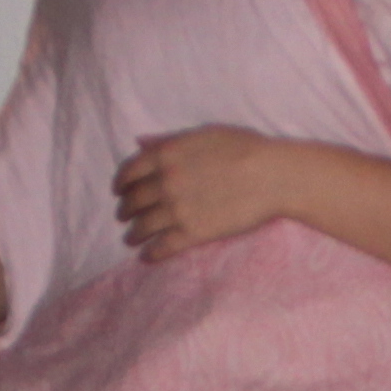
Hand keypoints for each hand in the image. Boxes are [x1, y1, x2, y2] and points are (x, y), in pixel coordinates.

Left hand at [115, 127, 302, 260]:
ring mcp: (177, 210)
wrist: (271, 176)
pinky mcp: (193, 233)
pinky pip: (163, 246)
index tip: (119, 191)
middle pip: (134, 200)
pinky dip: (151, 253)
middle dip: (126, 209)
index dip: (121, 183)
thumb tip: (143, 144)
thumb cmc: (245, 148)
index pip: (130, 171)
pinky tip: (147, 256)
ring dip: (134, 233)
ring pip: (144, 225)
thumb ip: (170, 140)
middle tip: (124, 215)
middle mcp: (165, 183)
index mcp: (166, 155)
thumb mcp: (204, 133)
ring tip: (131, 239)